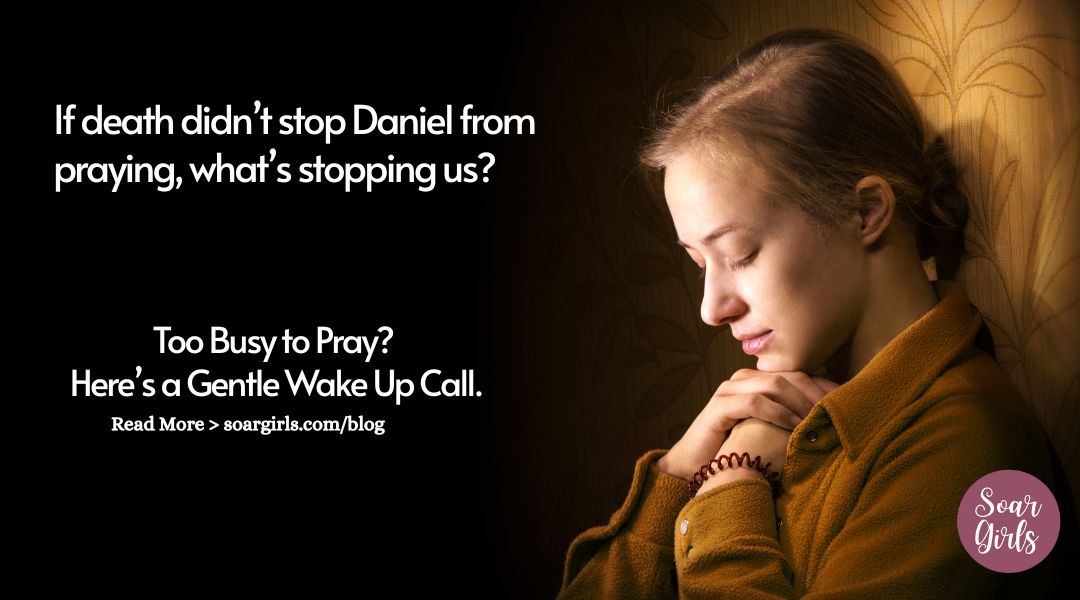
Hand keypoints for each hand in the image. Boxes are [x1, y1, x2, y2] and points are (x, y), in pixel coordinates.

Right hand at [657, 369, 838, 481]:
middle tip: (837, 413)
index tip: (848, 404)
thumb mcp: (768, 432)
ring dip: (801, 402)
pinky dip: (779, 413)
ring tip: (819, 420)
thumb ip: (790, 421)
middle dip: (816, 394)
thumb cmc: (736, 451)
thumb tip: (829, 423)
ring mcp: (729, 390)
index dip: (824, 387)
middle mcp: (742, 379)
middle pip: (789, 375)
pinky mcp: (719, 407)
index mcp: (756, 381)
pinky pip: (754, 402)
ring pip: (774, 384)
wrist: (694, 467)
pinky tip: (795, 426)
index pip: (798, 375)